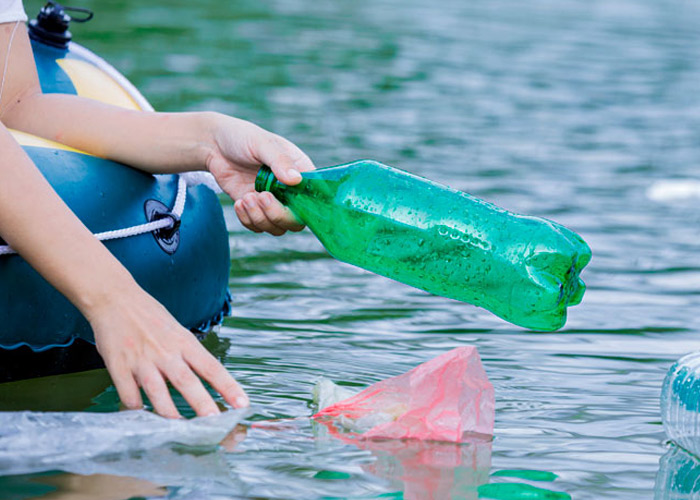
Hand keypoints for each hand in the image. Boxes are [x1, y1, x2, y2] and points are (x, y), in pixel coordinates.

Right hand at [89, 287, 248, 417]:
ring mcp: (142, 359)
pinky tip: (142, 419)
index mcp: (184, 342)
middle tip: (215, 423)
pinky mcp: (119, 365)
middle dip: (202, 404)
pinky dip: (136, 408)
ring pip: (157, 391)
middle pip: (187, 381)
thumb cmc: (150, 316)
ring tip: (181, 431)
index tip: (242, 404)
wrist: (115, 298)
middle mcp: (166, 351)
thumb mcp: (177, 330)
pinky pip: (128, 393)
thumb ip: (188, 355)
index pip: (211, 367)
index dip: (228, 386)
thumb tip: (204, 379)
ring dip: (169, 413)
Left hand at [205, 115, 314, 234]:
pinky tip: (239, 202)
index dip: (309, 207)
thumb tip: (296, 180)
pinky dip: (248, 220)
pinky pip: (257, 227)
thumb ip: (280, 161)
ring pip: (277, 227)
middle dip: (278, 215)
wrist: (214, 144)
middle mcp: (290, 191)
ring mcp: (273, 202)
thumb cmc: (242, 137)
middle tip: (261, 197)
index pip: (315, 196)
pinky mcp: (255, 209)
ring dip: (260, 217)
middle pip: (296, 220)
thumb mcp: (262, 144)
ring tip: (245, 198)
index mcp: (300, 171)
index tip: (291, 202)